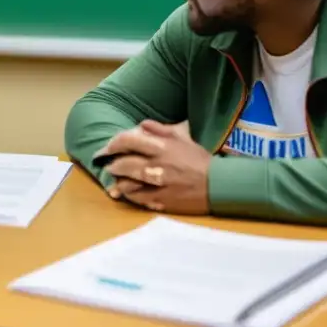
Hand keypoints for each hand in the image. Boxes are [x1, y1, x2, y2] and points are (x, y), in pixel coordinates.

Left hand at [94, 119, 210, 214]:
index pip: (127, 141)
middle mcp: (157, 164)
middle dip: (112, 165)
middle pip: (124, 164)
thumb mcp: (182, 138)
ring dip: (118, 182)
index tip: (106, 148)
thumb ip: (160, 130)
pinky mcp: (162, 201)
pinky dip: (130, 195)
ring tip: (115, 181)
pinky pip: (139, 198)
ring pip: (128, 183)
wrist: (219, 185)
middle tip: (108, 165)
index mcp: (161, 147)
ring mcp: (158, 184)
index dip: (112, 144)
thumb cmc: (199, 160)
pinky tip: (128, 193)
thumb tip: (141, 125)